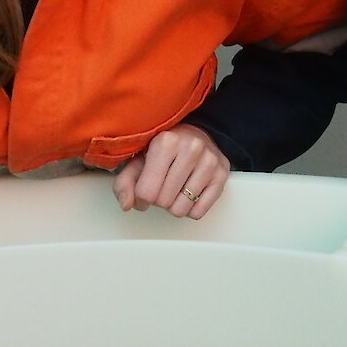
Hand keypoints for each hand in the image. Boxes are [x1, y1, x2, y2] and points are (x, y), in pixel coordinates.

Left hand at [112, 124, 230, 218]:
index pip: (147, 191)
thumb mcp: (139, 159)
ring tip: (175, 188)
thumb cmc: (165, 149)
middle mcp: (191, 149)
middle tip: (161, 186)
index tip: (145, 189)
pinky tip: (189, 192)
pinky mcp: (222, 175)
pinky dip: (190, 209)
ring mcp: (209, 162)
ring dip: (174, 205)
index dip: (141, 197)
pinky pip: (199, 212)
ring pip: (181, 209)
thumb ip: (125, 182)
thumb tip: (127, 204)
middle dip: (158, 200)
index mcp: (166, 142)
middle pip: (164, 202)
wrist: (196, 135)